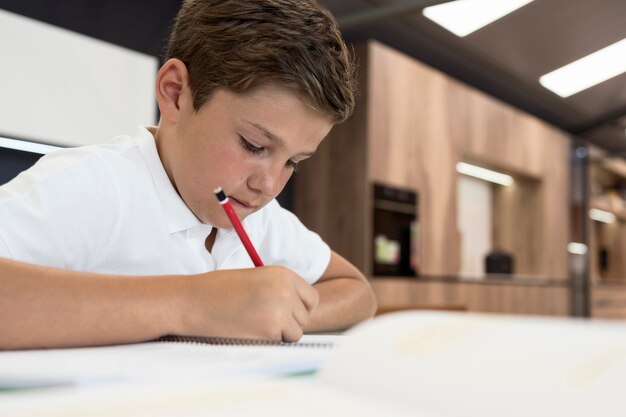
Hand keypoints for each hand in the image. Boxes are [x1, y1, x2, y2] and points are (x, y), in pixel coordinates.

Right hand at [179, 266, 318, 341]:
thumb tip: (299, 311)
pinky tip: (247, 332)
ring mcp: (280, 310)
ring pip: (295, 333)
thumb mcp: (255, 279)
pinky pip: (280, 343)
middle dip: (289, 323)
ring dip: (279, 335)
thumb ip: (279, 290)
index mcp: (282, 274)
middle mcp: (285, 290)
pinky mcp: (270, 330)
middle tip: (264, 321)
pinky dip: (267, 343)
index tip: (288, 315)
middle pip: (304, 317)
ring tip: (254, 326)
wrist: (193, 301)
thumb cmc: (218, 291)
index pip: (311, 298)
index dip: (300, 309)